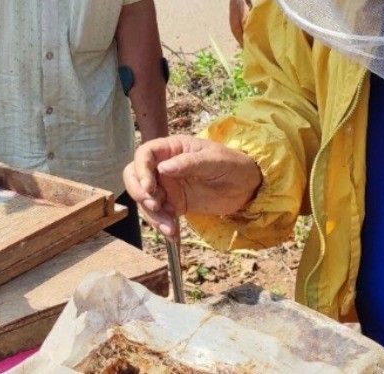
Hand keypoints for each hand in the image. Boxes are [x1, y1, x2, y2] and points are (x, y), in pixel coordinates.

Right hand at [122, 135, 261, 237]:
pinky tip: (173, 234)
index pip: (145, 155)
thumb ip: (189, 163)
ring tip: (169, 228)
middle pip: (135, 176)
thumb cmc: (234, 165)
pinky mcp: (174, 204)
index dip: (141, 170)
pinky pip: (159, 215)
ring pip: (145, 199)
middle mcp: (165, 167)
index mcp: (173, 149)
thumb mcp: (215, 161)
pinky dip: (162, 225)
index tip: (149, 188)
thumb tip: (164, 168)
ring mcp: (168, 186)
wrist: (248, 187)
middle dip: (139, 193)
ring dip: (152, 215)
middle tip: (155, 206)